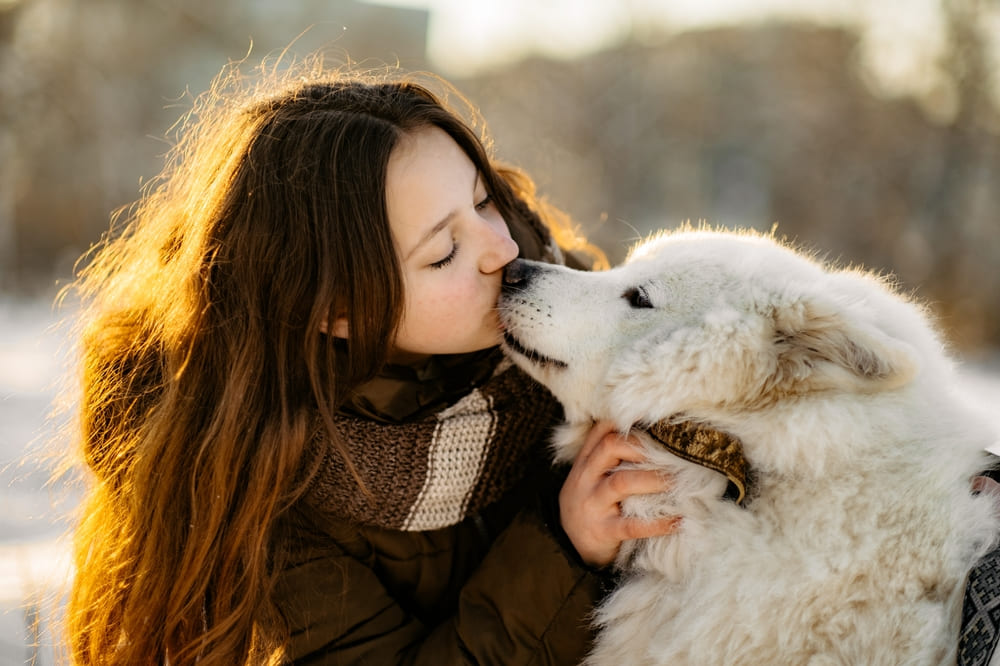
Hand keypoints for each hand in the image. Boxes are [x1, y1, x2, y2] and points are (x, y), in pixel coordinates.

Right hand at [559, 420, 680, 567]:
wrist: (568, 546)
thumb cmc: (589, 504)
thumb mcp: (588, 477)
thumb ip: (607, 457)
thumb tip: (645, 433)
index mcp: (585, 463)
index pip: (601, 431)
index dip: (625, 421)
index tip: (653, 419)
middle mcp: (586, 478)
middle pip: (610, 447)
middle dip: (642, 446)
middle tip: (671, 453)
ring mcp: (593, 504)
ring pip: (622, 482)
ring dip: (654, 479)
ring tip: (679, 481)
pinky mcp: (603, 531)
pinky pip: (631, 525)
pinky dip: (657, 523)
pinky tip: (678, 521)